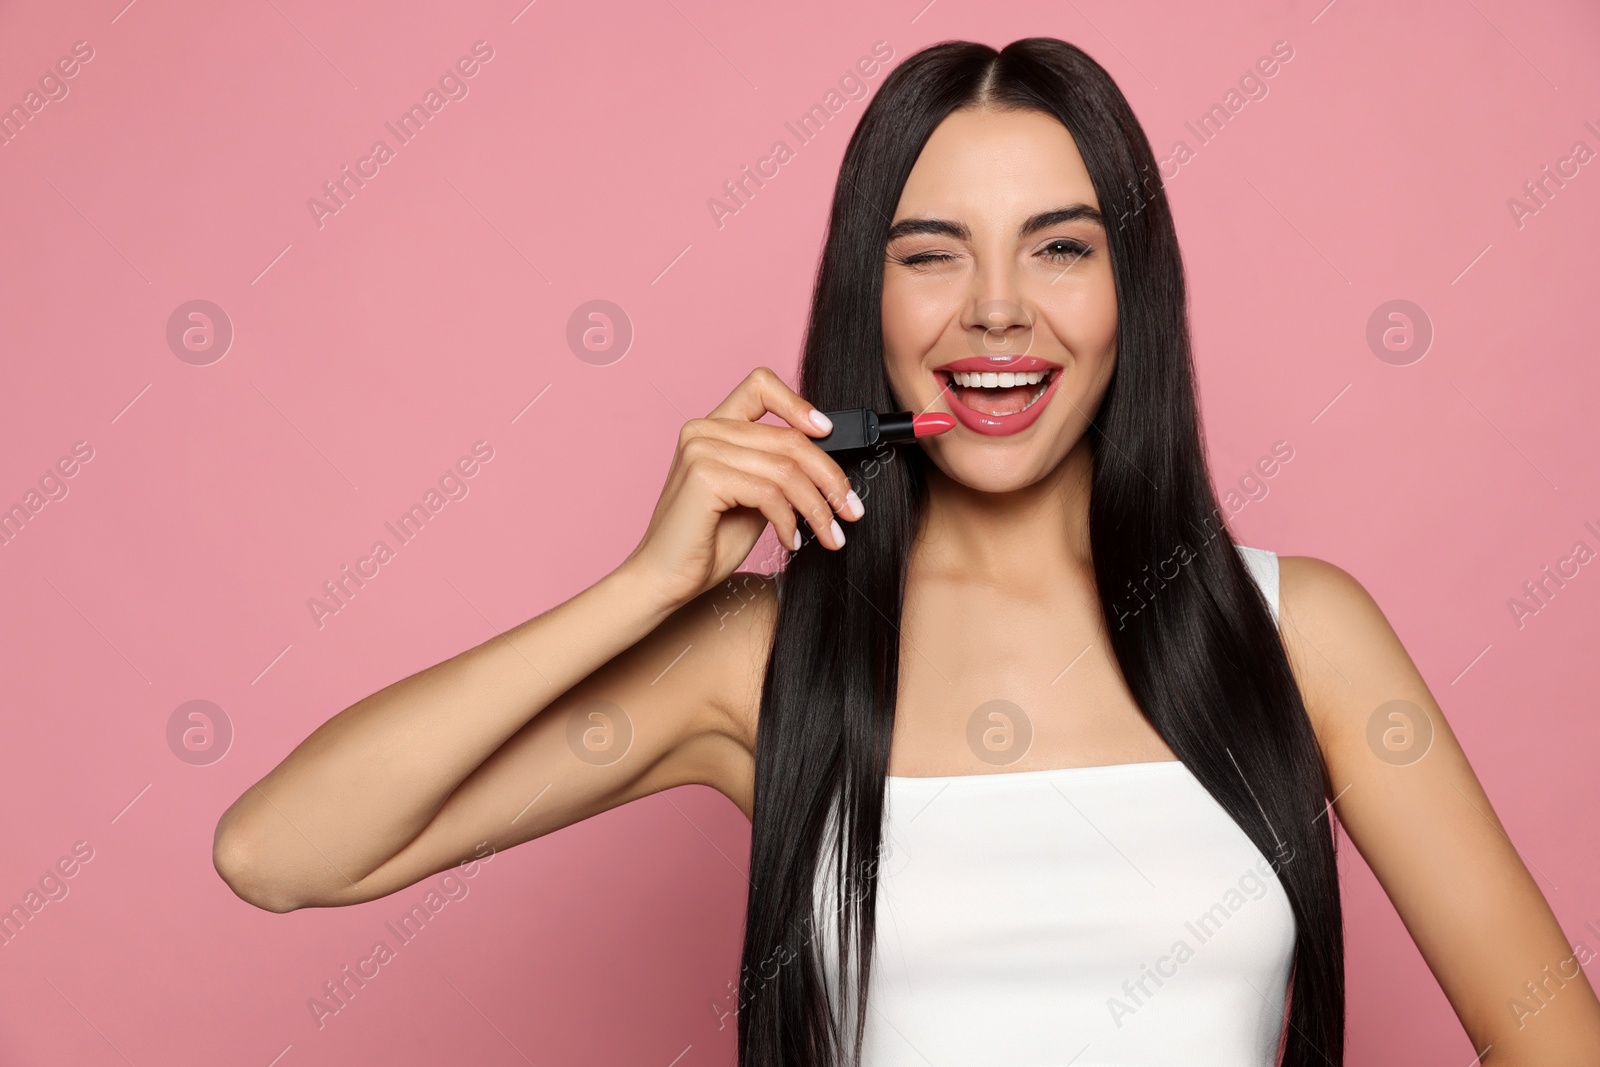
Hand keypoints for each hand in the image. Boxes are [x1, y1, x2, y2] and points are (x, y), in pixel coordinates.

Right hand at [619, 367, 863, 609]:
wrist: (665, 580)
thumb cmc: (707, 543)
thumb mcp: (754, 498)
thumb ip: (778, 472)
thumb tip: (830, 467)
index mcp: (714, 427)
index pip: (760, 385)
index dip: (799, 404)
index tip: (827, 434)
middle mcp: (703, 430)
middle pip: (789, 438)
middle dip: (830, 477)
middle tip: (851, 510)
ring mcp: (700, 449)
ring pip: (786, 469)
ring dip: (817, 508)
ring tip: (831, 535)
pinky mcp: (704, 477)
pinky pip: (769, 493)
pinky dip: (789, 522)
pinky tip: (791, 542)